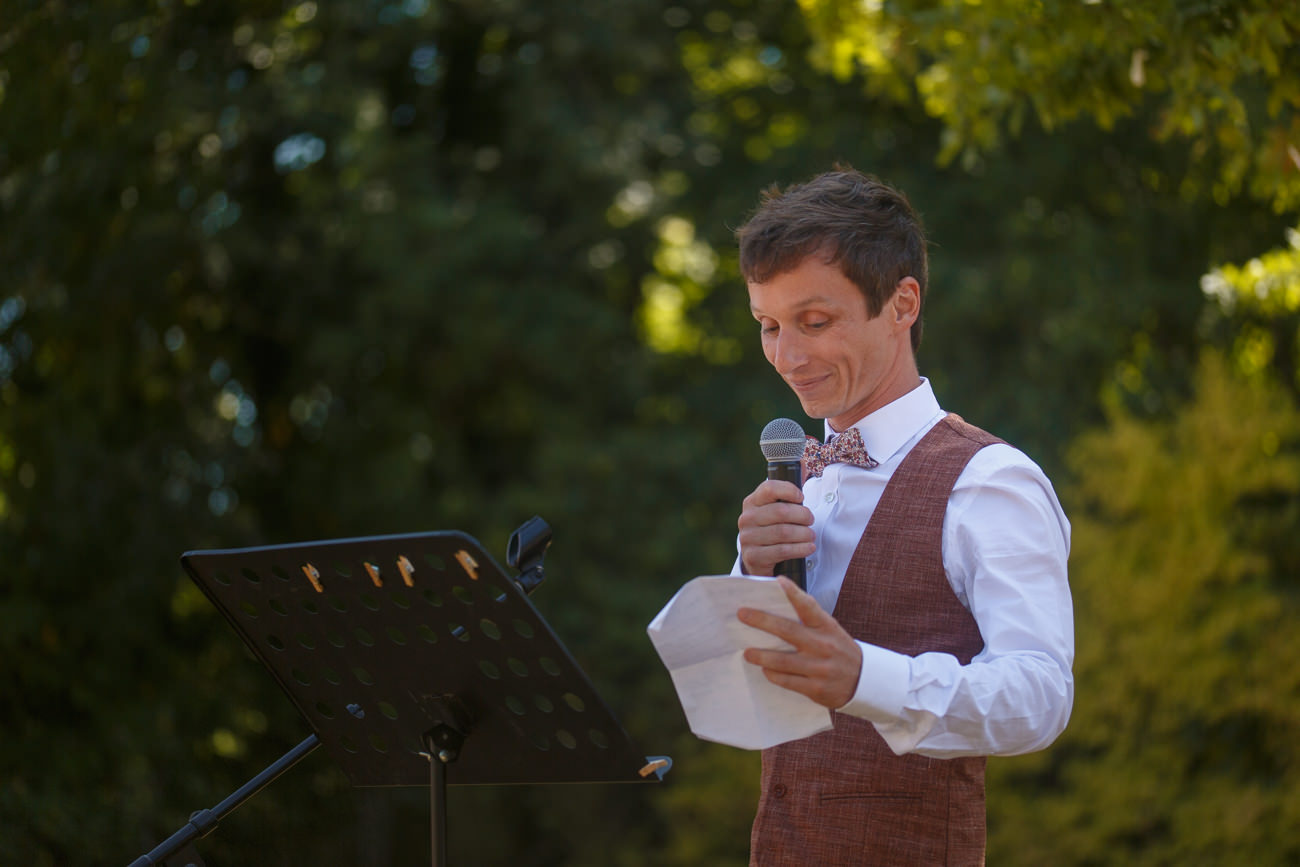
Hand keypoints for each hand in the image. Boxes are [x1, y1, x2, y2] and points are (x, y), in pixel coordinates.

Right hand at [737, 479, 815, 575]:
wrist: (759, 558)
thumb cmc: (772, 528)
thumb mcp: (777, 507)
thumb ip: (789, 488)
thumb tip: (802, 462)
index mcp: (752, 502)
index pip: (769, 488)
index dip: (789, 490)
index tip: (801, 497)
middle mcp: (747, 518)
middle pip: (780, 512)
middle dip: (802, 515)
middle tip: (811, 520)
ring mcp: (747, 538)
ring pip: (783, 532)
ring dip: (803, 534)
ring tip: (811, 536)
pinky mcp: (753, 556)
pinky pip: (782, 551)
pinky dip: (800, 549)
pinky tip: (809, 547)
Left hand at [738, 576, 862, 708]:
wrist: (865, 681)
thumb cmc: (839, 650)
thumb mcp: (830, 631)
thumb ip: (809, 621)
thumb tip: (775, 609)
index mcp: (827, 627)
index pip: (809, 606)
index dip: (794, 593)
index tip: (779, 581)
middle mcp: (823, 645)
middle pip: (787, 631)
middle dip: (762, 621)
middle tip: (742, 614)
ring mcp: (819, 667)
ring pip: (782, 660)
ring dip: (761, 656)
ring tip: (747, 652)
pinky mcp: (815, 688)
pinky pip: (787, 681)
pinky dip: (773, 675)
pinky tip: (765, 670)